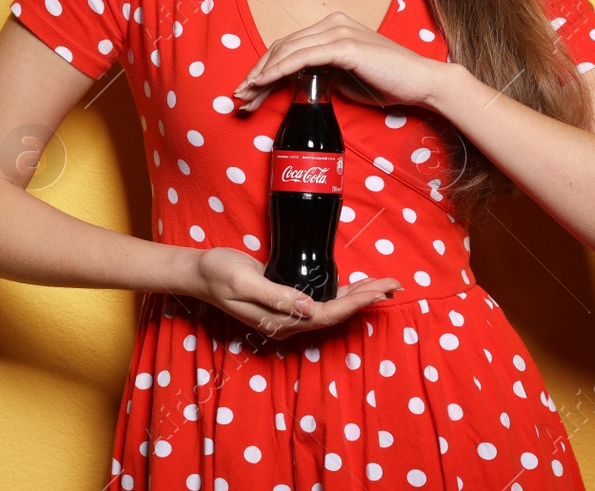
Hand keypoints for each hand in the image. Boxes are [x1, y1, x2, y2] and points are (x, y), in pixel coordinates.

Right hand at [190, 247, 401, 340]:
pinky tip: (356, 288)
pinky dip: (343, 293)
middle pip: (335, 314)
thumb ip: (276, 296)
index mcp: (279, 321)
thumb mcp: (244, 282)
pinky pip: (322, 300)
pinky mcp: (287, 300)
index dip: (354, 304)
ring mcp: (288, 313)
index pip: (325, 315)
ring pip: (332, 308)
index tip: (377, 292)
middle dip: (366, 300)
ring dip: (359, 297)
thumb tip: (309, 307)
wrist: (199, 272)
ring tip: (385, 287)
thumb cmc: (219, 274)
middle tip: (395, 285)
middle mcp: (288, 322)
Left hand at [231, 12, 445, 113]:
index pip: (288, 46)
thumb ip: (322, 73)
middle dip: (256, 73)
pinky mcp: (345, 46)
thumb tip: (297, 83)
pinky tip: (264, 82)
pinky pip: (302, 57)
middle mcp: (332, 24)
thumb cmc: (387, 83)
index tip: (249, 93)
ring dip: (262, 74)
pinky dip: (279, 70)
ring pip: (287, 51)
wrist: (421, 83)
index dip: (264, 69)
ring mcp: (338, 32)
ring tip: (246, 95)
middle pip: (282, 47)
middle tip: (240, 98)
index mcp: (332, 27)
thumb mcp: (346, 77)